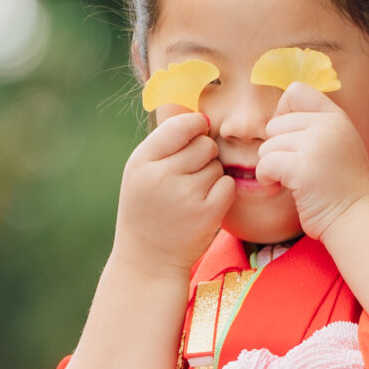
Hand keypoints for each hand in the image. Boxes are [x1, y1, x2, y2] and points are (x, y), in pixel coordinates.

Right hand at [115, 110, 233, 281]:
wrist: (147, 259)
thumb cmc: (147, 209)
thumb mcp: (141, 172)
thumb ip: (164, 143)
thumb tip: (194, 109)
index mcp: (142, 161)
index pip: (181, 125)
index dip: (195, 126)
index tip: (195, 135)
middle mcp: (161, 176)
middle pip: (204, 144)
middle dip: (203, 155)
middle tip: (189, 175)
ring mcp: (185, 195)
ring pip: (217, 165)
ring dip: (211, 177)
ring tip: (191, 195)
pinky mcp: (206, 213)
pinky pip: (227, 185)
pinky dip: (221, 194)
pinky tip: (204, 206)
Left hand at [256, 85, 368, 242]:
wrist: (357, 220)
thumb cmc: (342, 190)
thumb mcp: (338, 146)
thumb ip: (316, 128)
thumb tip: (276, 118)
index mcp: (337, 118)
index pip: (296, 92)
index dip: (283, 113)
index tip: (289, 139)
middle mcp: (328, 126)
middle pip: (275, 123)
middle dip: (275, 149)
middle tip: (289, 169)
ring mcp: (316, 145)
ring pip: (267, 145)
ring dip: (269, 167)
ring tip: (287, 182)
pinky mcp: (302, 167)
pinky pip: (265, 163)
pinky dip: (265, 179)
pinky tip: (278, 189)